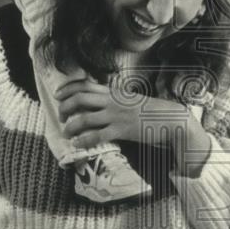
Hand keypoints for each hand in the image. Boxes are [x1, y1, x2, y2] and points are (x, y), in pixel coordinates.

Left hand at [55, 77, 189, 150]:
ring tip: (66, 132)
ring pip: (85, 118)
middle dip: (65, 107)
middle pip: (80, 99)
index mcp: (114, 92)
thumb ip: (115, 99)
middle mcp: (112, 101)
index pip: (86, 84)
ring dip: (71, 126)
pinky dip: (83, 140)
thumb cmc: (152, 112)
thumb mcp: (131, 100)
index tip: (58, 94)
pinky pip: (97, 136)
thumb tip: (100, 101)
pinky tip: (77, 144)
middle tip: (61, 116)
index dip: (68, 88)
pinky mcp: (122, 130)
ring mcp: (116, 116)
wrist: (172, 120)